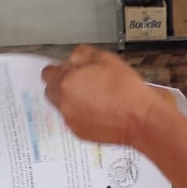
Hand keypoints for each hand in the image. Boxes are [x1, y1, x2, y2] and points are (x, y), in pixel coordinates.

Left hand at [41, 45, 168, 146]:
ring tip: (94, 98)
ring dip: (72, 100)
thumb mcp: (106, 58)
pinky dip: (81, 115)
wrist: (139, 119)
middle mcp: (64, 102)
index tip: (67, 70)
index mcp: (66, 82)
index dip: (59, 69)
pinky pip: (73, 120)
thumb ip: (82, 55)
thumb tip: (73, 59)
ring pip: (62, 106)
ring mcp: (70, 119)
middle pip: (51, 91)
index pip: (47, 73)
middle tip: (81, 83)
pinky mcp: (79, 132)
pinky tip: (99, 110)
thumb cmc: (126, 91)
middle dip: (62, 85)